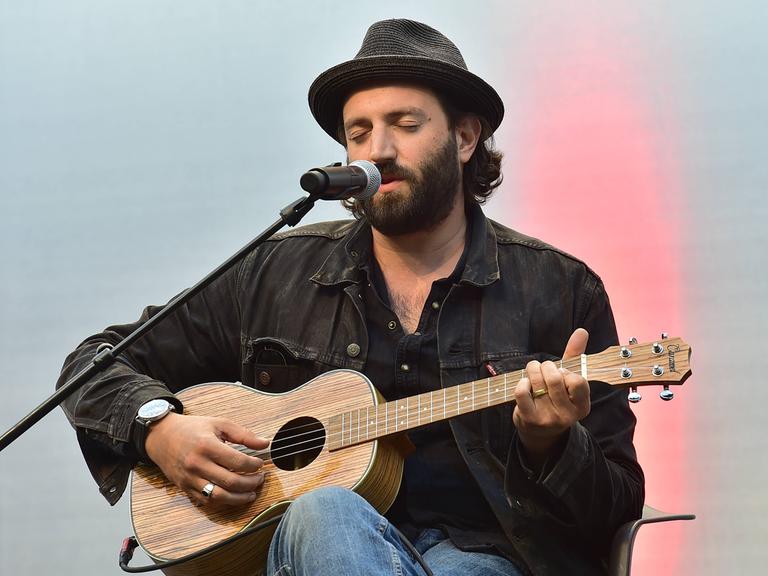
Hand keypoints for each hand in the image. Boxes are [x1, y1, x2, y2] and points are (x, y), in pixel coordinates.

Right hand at [144, 413, 268, 505]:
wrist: (161, 436)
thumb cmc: (192, 428)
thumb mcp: (219, 424)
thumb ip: (244, 434)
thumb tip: (265, 443)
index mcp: (207, 445)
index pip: (237, 461)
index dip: (253, 465)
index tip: (260, 464)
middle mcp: (197, 464)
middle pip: (230, 482)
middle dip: (251, 483)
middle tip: (260, 479)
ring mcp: (190, 479)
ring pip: (219, 496)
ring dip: (239, 498)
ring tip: (251, 493)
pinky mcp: (184, 488)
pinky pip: (206, 501)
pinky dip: (222, 501)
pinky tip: (232, 495)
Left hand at [513, 328, 590, 466]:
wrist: (539, 432)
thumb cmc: (554, 399)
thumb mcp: (567, 381)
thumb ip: (575, 356)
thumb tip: (581, 331)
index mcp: (582, 406)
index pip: (578, 381)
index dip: (566, 372)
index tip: (561, 374)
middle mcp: (568, 415)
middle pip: (555, 378)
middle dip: (546, 366)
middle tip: (543, 369)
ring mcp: (548, 419)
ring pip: (537, 382)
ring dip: (532, 370)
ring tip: (532, 372)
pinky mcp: (530, 419)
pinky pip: (522, 392)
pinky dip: (521, 383)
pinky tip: (525, 384)